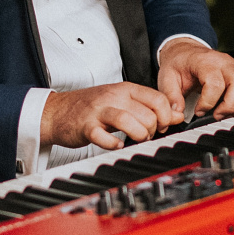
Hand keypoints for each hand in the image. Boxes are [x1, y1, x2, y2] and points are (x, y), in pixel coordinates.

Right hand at [41, 83, 180, 150]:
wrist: (56, 111)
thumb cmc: (91, 107)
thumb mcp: (123, 102)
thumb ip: (150, 107)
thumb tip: (177, 115)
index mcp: (125, 89)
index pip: (158, 99)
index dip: (166, 117)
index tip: (161, 126)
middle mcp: (114, 97)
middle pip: (148, 114)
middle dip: (153, 130)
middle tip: (146, 135)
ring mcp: (99, 111)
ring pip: (129, 121)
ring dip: (139, 136)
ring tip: (135, 140)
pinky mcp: (86, 127)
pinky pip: (103, 137)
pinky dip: (114, 144)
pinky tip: (116, 145)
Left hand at [156, 39, 233, 120]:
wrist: (186, 51)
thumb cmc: (179, 64)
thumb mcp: (167, 77)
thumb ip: (171, 96)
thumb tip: (177, 112)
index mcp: (206, 62)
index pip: (215, 83)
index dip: (208, 102)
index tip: (198, 111)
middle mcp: (225, 63)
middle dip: (230, 106)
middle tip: (216, 116)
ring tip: (225, 114)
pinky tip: (232, 108)